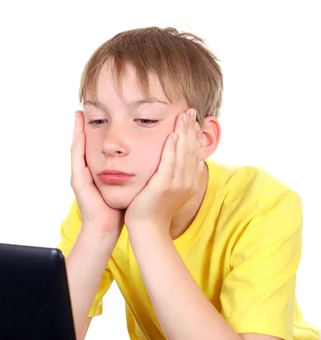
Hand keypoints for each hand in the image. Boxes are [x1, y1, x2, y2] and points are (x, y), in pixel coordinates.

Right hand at [71, 111, 124, 235]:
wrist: (106, 227)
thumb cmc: (119, 207)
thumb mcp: (127, 183)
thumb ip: (132, 170)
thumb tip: (149, 157)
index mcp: (99, 169)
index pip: (99, 144)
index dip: (101, 127)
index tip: (104, 111)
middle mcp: (87, 169)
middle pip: (86, 142)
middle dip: (85, 124)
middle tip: (85, 105)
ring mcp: (80, 173)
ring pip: (79, 146)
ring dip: (78, 129)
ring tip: (80, 112)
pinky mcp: (78, 179)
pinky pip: (77, 157)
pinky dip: (78, 142)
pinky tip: (80, 129)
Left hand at [125, 108, 200, 233]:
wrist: (146, 228)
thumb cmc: (152, 209)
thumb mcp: (167, 189)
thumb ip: (172, 174)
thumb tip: (175, 160)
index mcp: (190, 182)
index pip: (194, 153)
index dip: (194, 136)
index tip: (192, 120)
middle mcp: (188, 182)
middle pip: (191, 150)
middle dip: (191, 129)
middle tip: (190, 111)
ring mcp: (178, 184)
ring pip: (183, 153)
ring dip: (184, 132)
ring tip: (183, 116)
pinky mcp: (165, 185)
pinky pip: (170, 162)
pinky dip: (172, 147)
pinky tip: (172, 134)